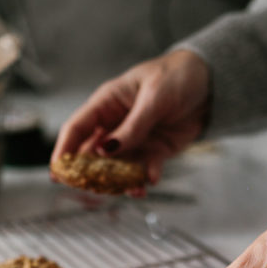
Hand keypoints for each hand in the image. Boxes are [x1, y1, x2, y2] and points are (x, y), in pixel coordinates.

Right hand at [51, 50, 210, 190]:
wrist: (209, 83)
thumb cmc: (176, 77)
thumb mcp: (154, 98)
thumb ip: (132, 127)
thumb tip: (106, 150)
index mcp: (107, 103)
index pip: (77, 128)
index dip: (64, 151)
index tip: (57, 173)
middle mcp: (116, 124)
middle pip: (93, 154)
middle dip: (91, 174)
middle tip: (92, 190)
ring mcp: (134, 140)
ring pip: (118, 168)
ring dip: (121, 181)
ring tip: (131, 190)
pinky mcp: (154, 151)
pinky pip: (144, 169)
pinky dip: (145, 177)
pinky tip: (150, 180)